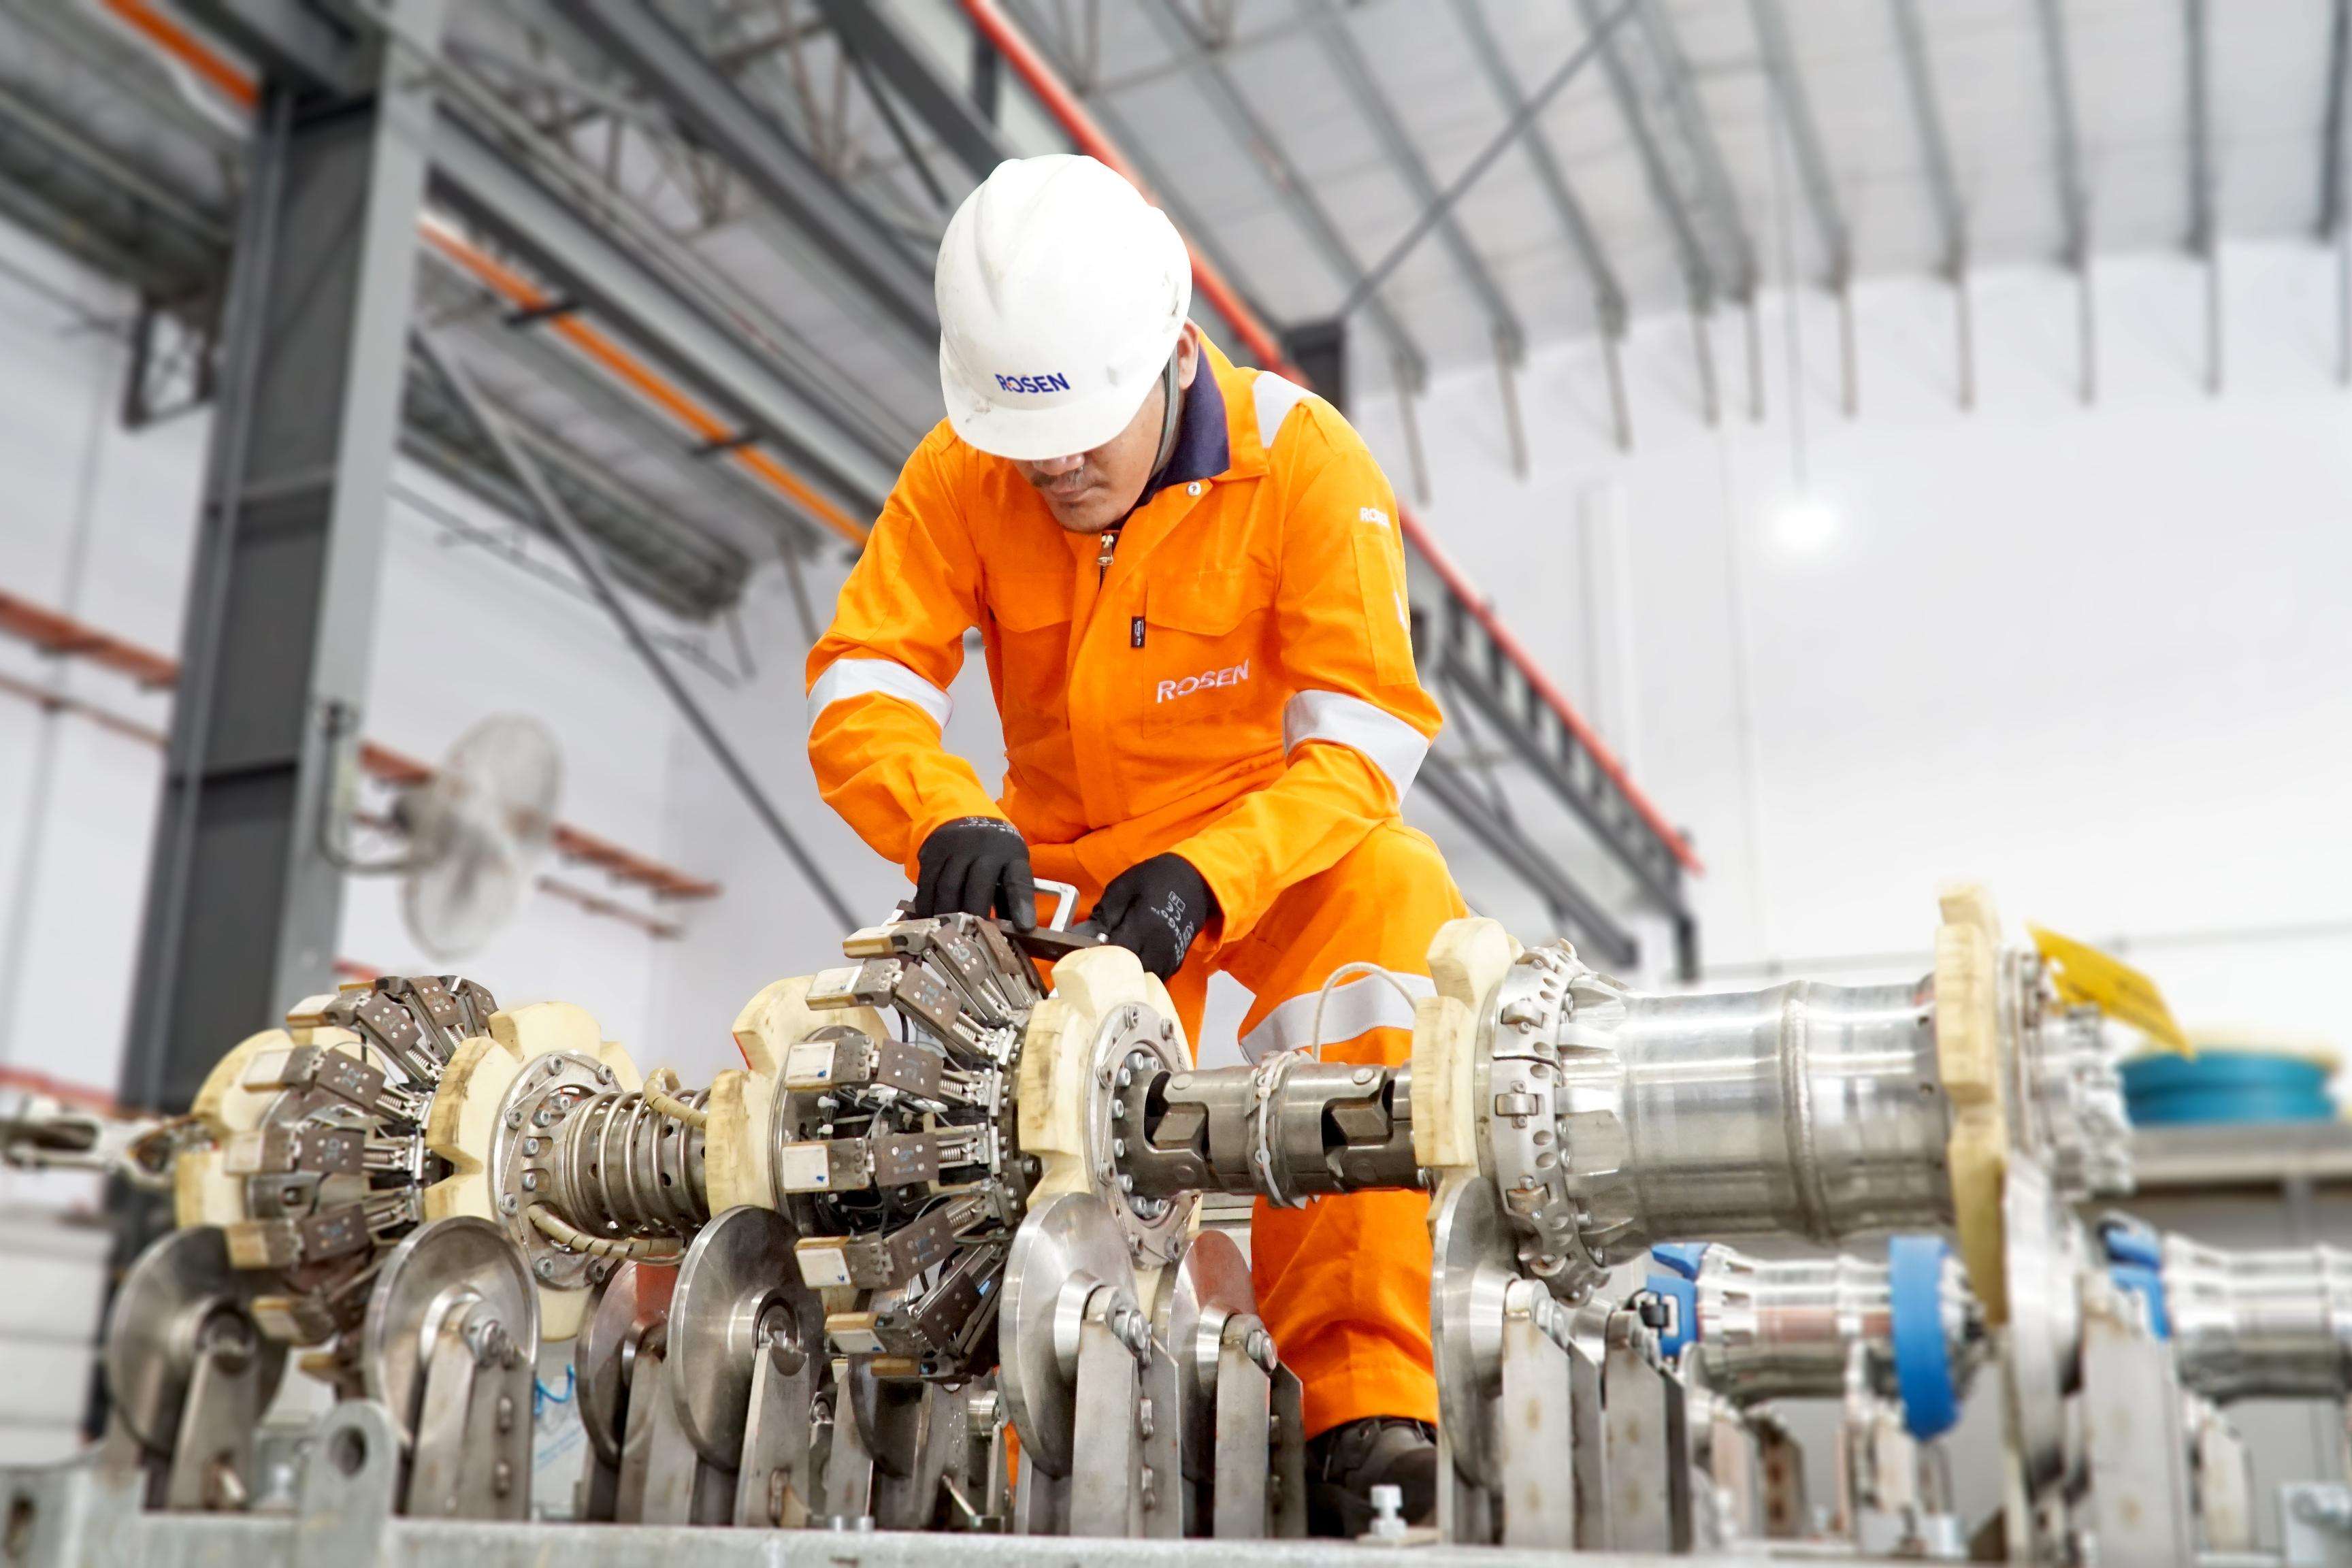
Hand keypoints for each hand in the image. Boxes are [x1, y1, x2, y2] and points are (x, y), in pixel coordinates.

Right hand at [914, 817, 1036, 929]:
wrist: (965, 816)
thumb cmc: (994, 853)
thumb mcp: (1008, 868)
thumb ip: (1008, 900)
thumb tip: (1010, 936)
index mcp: (1011, 855)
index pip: (1018, 880)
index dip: (1022, 904)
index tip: (1024, 927)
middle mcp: (985, 848)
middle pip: (978, 884)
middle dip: (973, 913)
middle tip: (969, 938)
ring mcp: (956, 847)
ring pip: (948, 886)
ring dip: (946, 913)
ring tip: (945, 934)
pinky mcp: (933, 851)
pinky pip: (927, 882)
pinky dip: (926, 904)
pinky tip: (928, 920)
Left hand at [1092, 855, 1215, 979]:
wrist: (1196, 881)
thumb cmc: (1156, 879)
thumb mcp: (1124, 886)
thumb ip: (1106, 911)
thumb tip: (1088, 936)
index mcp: (1143, 926)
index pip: (1115, 953)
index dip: (1098, 955)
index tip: (1087, 951)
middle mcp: (1158, 948)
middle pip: (1128, 972)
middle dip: (1111, 969)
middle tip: (1098, 960)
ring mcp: (1169, 958)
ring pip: (1142, 978)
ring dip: (1127, 975)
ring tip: (1114, 964)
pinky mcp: (1176, 963)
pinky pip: (1155, 977)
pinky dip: (1141, 974)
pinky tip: (1132, 965)